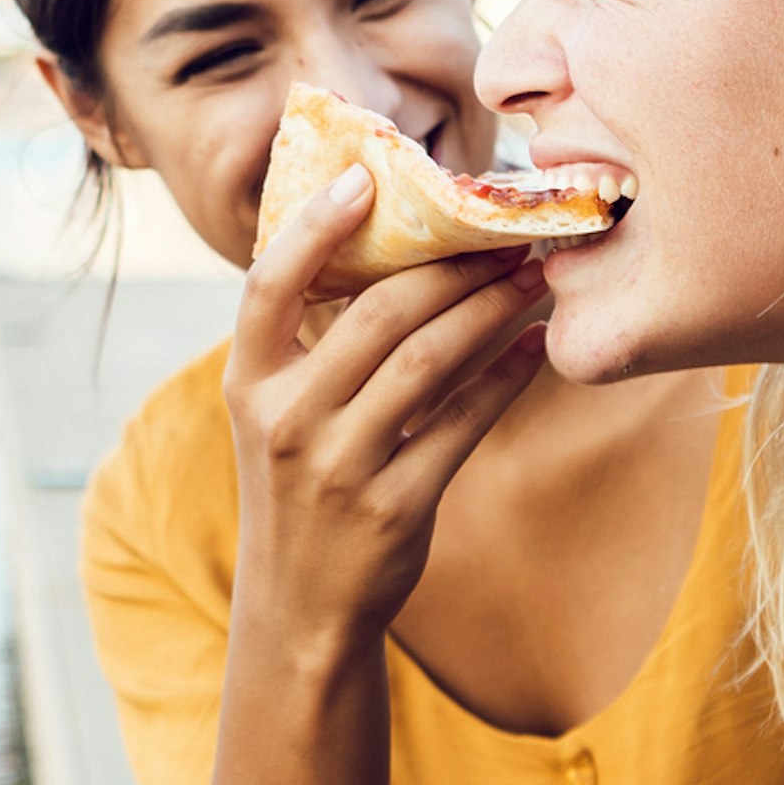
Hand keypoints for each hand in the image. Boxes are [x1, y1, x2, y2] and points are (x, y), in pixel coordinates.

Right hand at [227, 165, 550, 650]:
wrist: (300, 607)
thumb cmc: (299, 490)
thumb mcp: (274, 416)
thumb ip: (309, 346)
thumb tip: (385, 250)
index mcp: (248, 384)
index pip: (270, 284)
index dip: (313, 225)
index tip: (366, 177)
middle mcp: (286, 420)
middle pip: (378, 314)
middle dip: (452, 265)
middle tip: (505, 234)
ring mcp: (339, 466)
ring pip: (429, 361)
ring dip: (491, 310)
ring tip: (533, 278)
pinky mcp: (394, 507)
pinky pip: (463, 424)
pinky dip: (505, 378)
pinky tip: (535, 348)